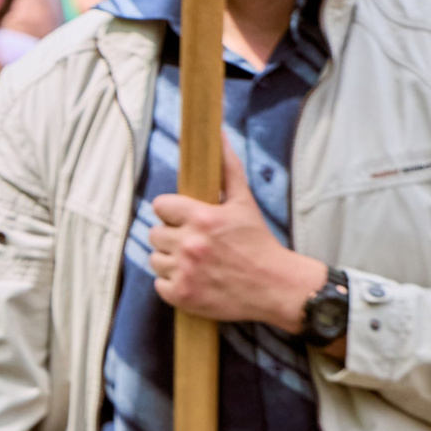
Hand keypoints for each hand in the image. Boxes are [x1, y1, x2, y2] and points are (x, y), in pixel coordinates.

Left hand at [150, 141, 326, 332]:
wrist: (275, 286)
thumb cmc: (259, 242)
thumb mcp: (244, 201)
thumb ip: (227, 167)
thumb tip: (219, 134)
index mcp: (202, 217)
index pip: (160, 206)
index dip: (171, 213)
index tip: (184, 219)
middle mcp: (190, 244)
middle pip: (154, 234)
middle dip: (171, 237)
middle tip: (193, 243)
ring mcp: (184, 272)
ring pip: (155, 259)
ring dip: (170, 261)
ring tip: (194, 262)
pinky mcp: (182, 296)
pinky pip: (158, 285)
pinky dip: (172, 284)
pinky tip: (193, 280)